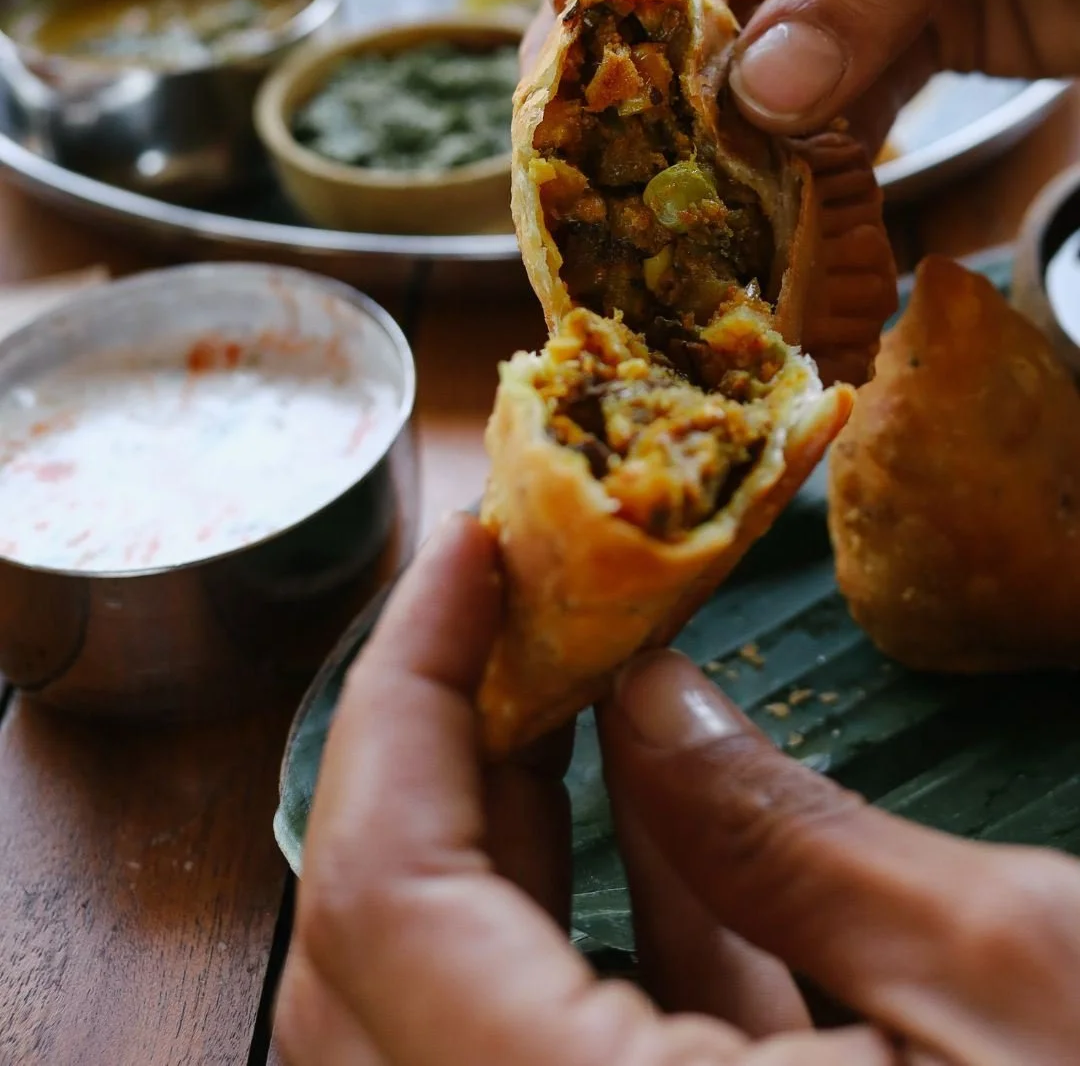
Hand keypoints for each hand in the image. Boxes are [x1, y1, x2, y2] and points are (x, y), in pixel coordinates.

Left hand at [275, 513, 1079, 1064]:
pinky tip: (656, 794)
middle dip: (434, 746)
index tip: (465, 547)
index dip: (403, 690)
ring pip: (458, 998)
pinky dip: (593, 913)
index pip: (382, 898)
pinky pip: (562, 1047)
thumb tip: (645, 694)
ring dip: (504, 822)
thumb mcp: (1003, 978)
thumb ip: (783, 836)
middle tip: (504, 600)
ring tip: (563, 670)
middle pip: (381, 952)